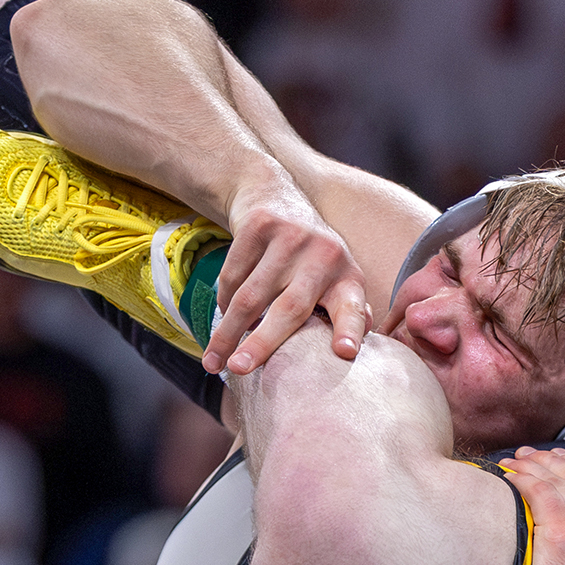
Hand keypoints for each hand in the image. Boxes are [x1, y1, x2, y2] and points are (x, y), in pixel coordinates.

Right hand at [205, 179, 370, 377]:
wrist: (275, 195)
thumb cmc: (309, 258)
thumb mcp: (335, 279)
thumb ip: (343, 313)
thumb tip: (348, 354)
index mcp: (347, 278)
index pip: (352, 307)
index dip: (350, 329)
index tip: (345, 352)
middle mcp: (324, 255)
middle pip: (290, 308)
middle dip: (263, 342)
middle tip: (240, 369)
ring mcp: (291, 238)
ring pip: (251, 296)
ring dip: (227, 333)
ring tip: (213, 363)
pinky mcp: (260, 226)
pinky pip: (233, 276)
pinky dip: (224, 303)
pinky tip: (222, 319)